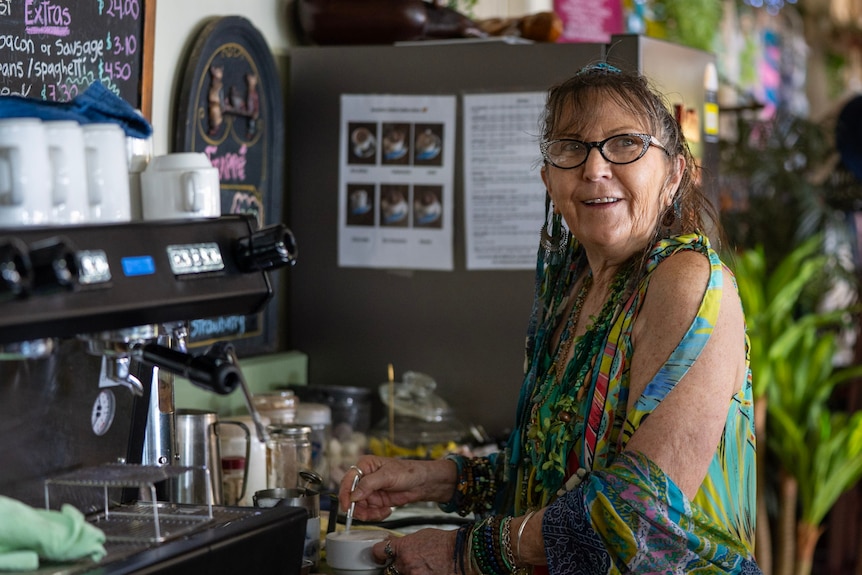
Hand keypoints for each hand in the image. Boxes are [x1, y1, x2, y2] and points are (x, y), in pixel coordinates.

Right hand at [337, 455, 456, 521]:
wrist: (422, 483)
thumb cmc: (408, 472)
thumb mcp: (387, 476)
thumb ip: (368, 484)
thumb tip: (353, 496)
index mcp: (364, 466)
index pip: (348, 480)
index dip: (345, 494)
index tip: (347, 507)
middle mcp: (365, 478)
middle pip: (352, 497)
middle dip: (359, 508)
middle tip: (367, 514)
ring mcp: (370, 491)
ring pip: (360, 507)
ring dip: (369, 513)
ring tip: (382, 511)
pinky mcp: (376, 501)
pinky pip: (370, 512)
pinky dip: (377, 515)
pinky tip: (387, 510)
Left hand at [375, 528, 459, 574]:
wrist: (461, 553)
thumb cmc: (444, 543)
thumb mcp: (421, 535)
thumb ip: (405, 542)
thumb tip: (393, 544)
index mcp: (403, 547)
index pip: (379, 551)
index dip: (378, 553)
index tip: (379, 555)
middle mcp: (405, 563)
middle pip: (389, 569)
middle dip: (393, 567)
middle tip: (402, 564)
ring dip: (406, 572)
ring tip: (420, 566)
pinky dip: (414, 573)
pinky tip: (425, 569)